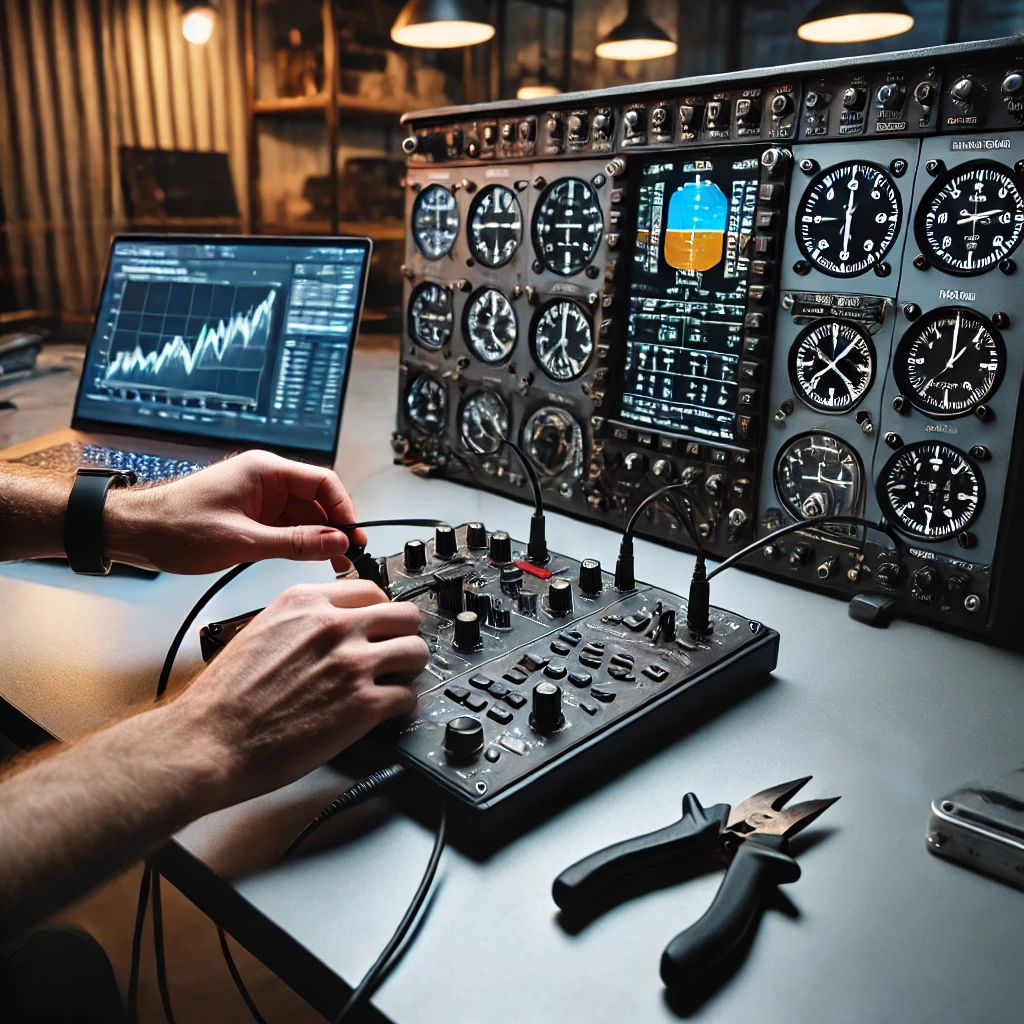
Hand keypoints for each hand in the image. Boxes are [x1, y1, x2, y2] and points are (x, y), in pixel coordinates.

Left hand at [105, 450, 368, 573]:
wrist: (134, 532)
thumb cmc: (176, 526)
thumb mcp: (243, 541)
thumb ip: (295, 543)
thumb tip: (336, 542)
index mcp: (266, 471)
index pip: (323, 483)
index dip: (344, 510)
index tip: (353, 536)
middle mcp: (266, 480)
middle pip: (317, 500)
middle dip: (335, 528)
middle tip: (349, 557)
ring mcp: (259, 498)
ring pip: (304, 516)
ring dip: (319, 538)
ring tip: (334, 564)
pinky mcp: (250, 516)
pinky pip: (286, 526)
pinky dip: (300, 543)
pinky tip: (309, 560)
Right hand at [171, 579, 426, 805]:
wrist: (209, 741)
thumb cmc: (225, 697)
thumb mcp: (262, 630)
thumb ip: (304, 621)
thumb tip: (334, 624)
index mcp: (306, 602)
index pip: (373, 591)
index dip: (380, 614)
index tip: (380, 627)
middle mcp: (335, 626)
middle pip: (405, 616)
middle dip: (403, 636)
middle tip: (395, 654)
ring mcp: (353, 664)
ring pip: (416, 652)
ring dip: (408, 669)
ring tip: (393, 682)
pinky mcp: (363, 706)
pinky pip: (407, 696)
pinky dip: (400, 705)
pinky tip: (383, 712)